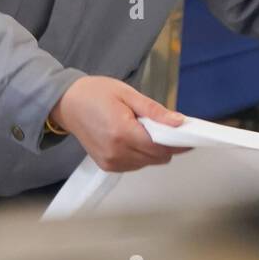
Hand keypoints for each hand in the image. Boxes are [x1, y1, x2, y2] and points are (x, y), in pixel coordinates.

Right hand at [50, 75, 187, 172]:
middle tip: (165, 126)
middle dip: (167, 144)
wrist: (67, 103)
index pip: (161, 147)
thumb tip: (178, 122)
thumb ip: (155, 111)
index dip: (179, 143)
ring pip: (147, 163)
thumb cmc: (95, 93)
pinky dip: (141, 154)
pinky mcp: (107, 166)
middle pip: (156, 158)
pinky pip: (135, 165)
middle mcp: (116, 152)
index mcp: (122, 132)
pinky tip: (134, 138)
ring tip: (143, 128)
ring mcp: (111, 162)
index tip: (191, 137)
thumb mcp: (128, 94)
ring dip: (153, 150)